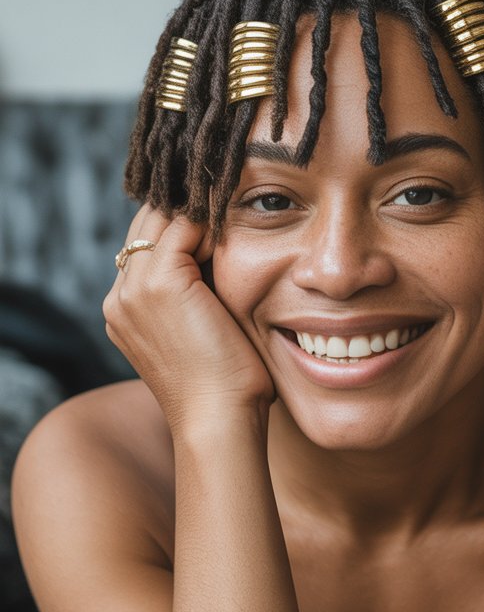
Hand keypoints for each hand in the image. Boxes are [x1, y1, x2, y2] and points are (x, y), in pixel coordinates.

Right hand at [104, 205, 275, 430]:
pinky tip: (237, 220)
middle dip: (186, 206)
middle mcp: (119, 297)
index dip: (180, 224)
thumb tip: (225, 257)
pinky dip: (211, 217)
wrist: (218, 421)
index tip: (217, 209)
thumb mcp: (203, 335)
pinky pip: (184, 225)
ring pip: (163, 218)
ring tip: (234, 196)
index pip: (145, 246)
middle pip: (147, 225)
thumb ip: (200, 296)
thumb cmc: (224, 391)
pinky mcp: (162, 283)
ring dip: (199, 206)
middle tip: (227, 190)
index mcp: (123, 311)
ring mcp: (135, 289)